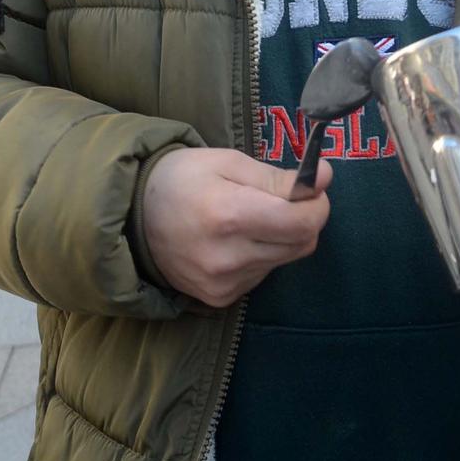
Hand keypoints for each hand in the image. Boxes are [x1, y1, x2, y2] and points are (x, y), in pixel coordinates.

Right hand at [140, 148, 332, 306]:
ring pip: (284, 260)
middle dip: (303, 218)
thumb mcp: (228, 162)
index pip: (302, 223)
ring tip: (249, 218)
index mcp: (229, 214)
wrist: (133, 217)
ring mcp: (222, 283)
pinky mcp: (220, 298)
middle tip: (281, 199)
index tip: (311, 188)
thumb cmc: (183, 178)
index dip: (317, 204)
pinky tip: (234, 241)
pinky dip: (261, 256)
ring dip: (281, 238)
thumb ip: (278, 177)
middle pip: (301, 244)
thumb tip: (325, 178)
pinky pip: (263, 275)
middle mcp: (227, 257)